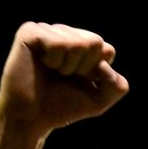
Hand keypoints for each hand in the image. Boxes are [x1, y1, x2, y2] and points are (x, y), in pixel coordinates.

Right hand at [0, 22, 129, 132]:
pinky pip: (57, 42)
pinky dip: (53, 60)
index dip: (96, 72)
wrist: (31, 117)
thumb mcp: (99, 100)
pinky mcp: (29, 31)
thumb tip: (106, 65)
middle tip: (64, 76)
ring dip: (66, 66)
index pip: (106, 49)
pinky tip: (41, 64)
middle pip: (94, 41)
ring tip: (51, 72)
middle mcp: (64, 33)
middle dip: (83, 67)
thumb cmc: (61, 107)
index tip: (79, 81)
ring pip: (76, 43)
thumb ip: (118, 86)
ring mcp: (47, 30)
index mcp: (81, 45)